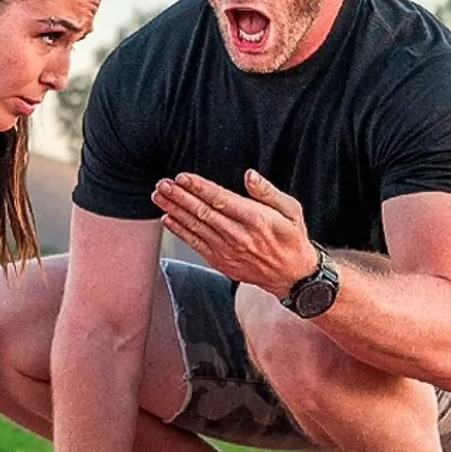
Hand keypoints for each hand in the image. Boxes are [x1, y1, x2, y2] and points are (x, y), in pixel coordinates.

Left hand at [152, 169, 317, 297]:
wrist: (292, 276)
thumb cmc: (291, 238)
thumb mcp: (290, 210)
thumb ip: (267, 192)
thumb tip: (249, 175)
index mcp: (257, 219)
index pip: (221, 200)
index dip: (199, 188)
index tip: (182, 177)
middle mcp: (239, 236)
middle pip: (203, 213)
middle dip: (180, 197)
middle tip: (162, 184)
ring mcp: (227, 251)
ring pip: (195, 227)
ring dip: (174, 210)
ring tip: (158, 196)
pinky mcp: (220, 261)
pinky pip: (196, 244)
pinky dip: (180, 231)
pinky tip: (167, 219)